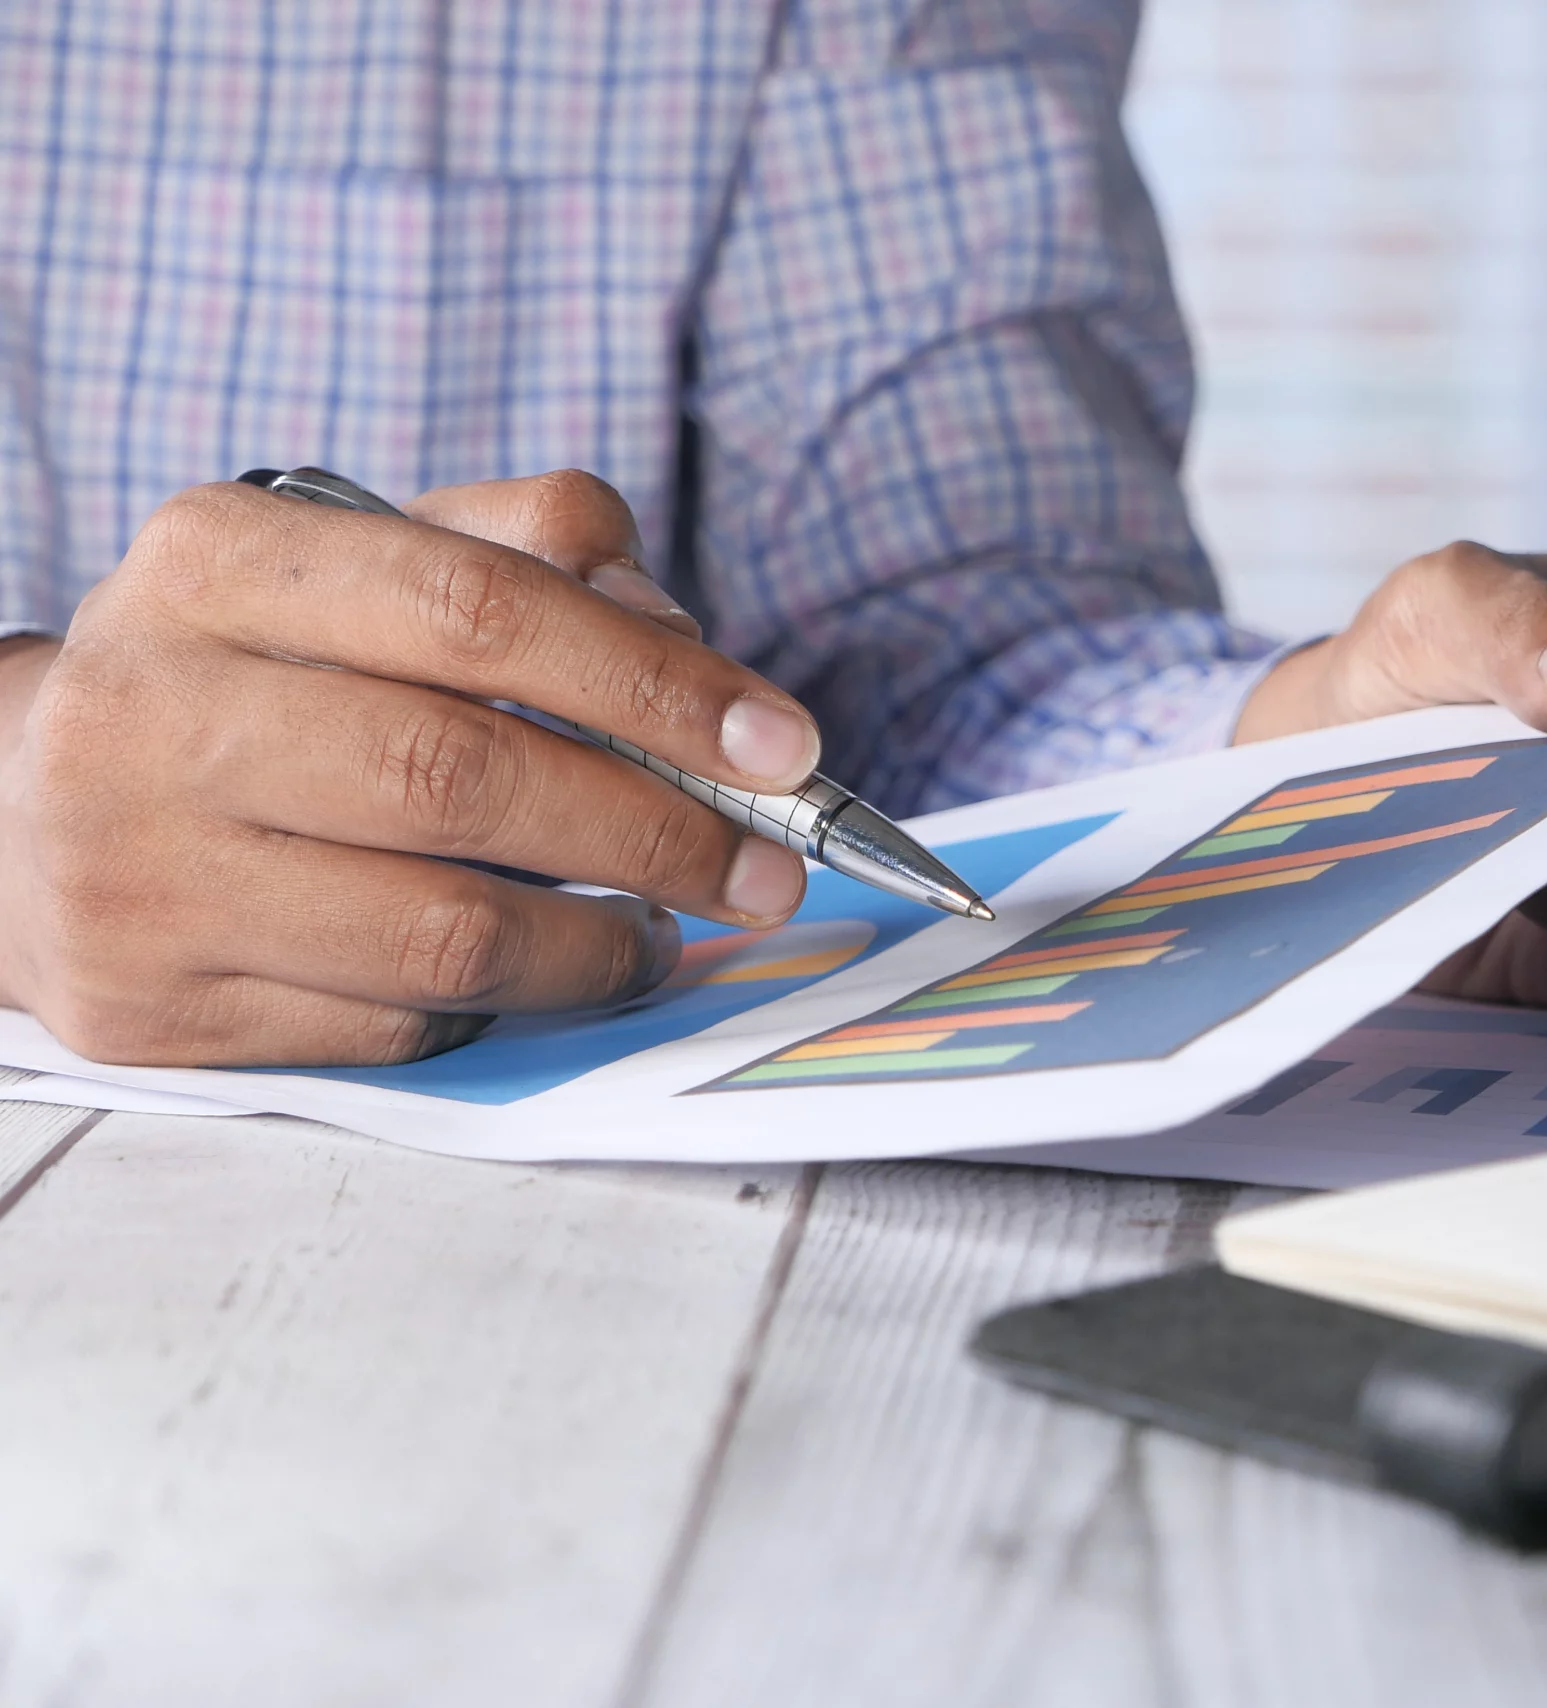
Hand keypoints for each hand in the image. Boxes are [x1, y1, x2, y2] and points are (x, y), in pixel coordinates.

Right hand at [0, 471, 822, 1065]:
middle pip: (467, 778)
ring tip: (667, 926)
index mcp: (218, 562)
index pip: (480, 609)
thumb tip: (687, 648)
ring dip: (603, 944)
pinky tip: (542, 969)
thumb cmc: (255, 678)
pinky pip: (392, 1023)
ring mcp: (140, 871)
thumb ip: (529, 555)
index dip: (656, 683)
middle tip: (764, 864)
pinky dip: (504, 1003)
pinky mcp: (152, 1007)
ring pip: (444, 932)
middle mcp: (154, 711)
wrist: (21, 810)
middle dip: (658, 830)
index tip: (783, 745)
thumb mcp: (361, 564)